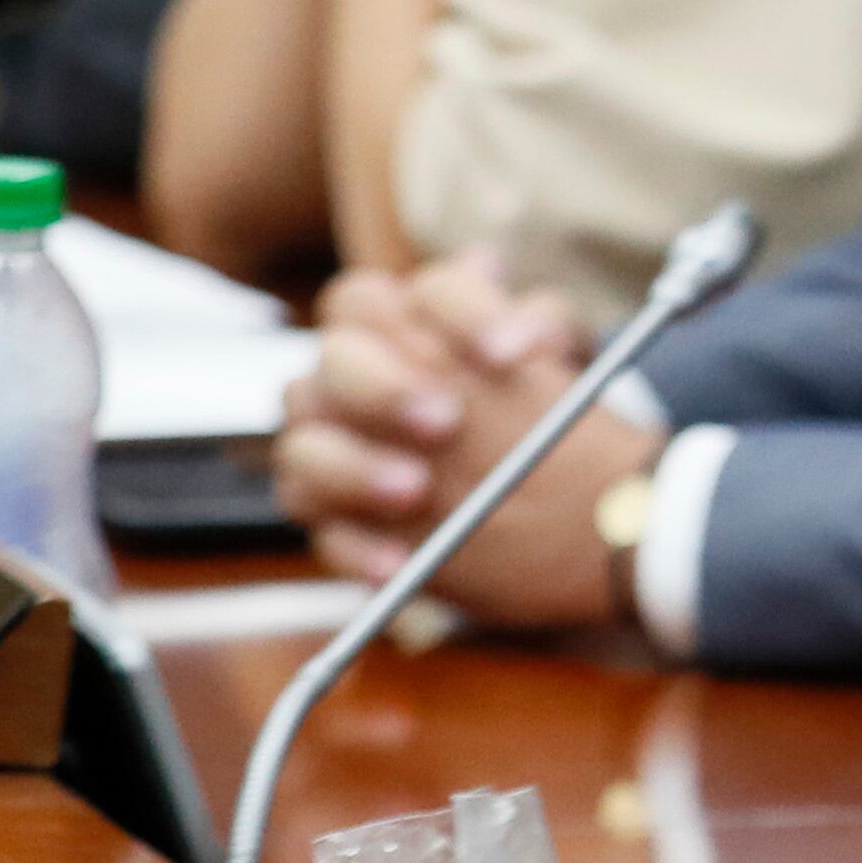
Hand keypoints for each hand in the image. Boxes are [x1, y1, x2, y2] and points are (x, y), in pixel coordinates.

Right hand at [271, 251, 646, 628]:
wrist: (555, 496)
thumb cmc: (544, 410)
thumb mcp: (558, 364)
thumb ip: (544, 329)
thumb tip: (532, 325)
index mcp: (393, 323)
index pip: (381, 296)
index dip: (450, 315)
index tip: (512, 354)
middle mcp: (349, 378)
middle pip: (334, 359)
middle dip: (387, 388)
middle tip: (446, 421)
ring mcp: (331, 448)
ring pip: (303, 447)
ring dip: (356, 468)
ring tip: (416, 489)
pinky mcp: (336, 518)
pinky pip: (324, 533)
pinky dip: (359, 549)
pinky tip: (398, 566)